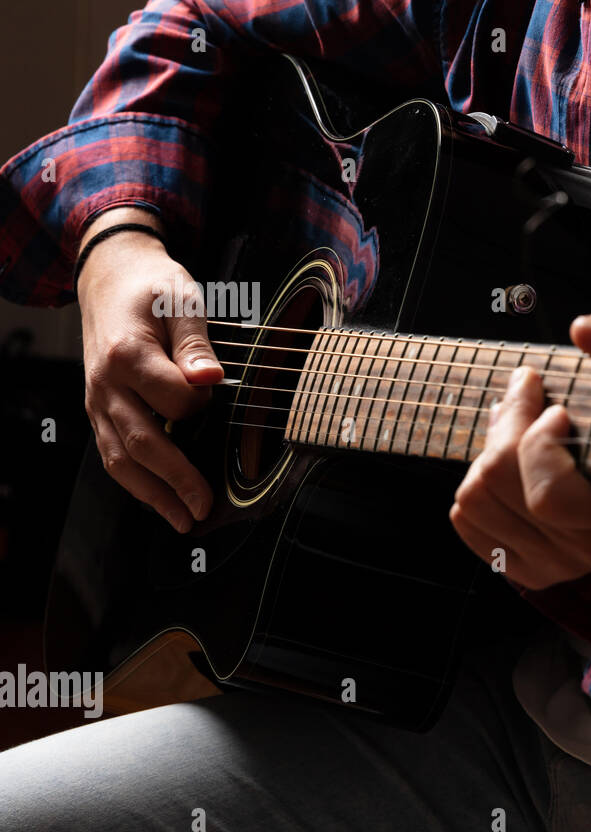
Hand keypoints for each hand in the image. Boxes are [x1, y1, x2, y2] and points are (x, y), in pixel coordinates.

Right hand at [77, 209, 223, 532]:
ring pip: (119, 457)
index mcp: (128, 354)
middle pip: (140, 442)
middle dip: (174, 481)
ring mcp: (97, 399)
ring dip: (152, 494)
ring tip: (182, 520)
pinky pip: (111, 452)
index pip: (172, 400)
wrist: (110, 275)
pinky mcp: (99, 408)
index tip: (215, 394)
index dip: (199, 404)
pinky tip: (158, 500)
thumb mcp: (183, 301)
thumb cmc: (152, 287)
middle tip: (202, 509)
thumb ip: (197, 344)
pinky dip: (134, 481)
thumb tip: (211, 379)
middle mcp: (105, 383)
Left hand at [449, 302, 590, 589]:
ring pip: (475, 501)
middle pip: (501, 487)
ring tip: (521, 434)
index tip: (557, 408)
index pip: (549, 498)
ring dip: (487, 454)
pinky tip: (512, 469)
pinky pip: (465, 521)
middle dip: (505, 430)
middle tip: (526, 401)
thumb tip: (584, 333)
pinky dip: (476, 484)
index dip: (536, 443)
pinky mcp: (527, 569)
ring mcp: (560, 566)